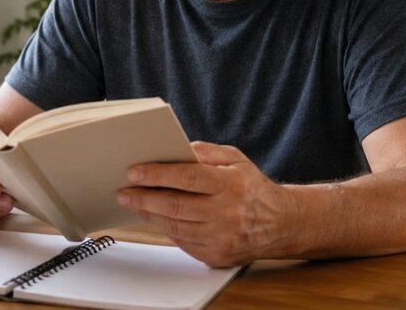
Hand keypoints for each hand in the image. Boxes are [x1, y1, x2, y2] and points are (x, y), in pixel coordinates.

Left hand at [116, 141, 297, 266]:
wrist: (281, 224)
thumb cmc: (253, 188)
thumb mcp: (236, 159)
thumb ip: (205, 152)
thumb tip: (174, 148)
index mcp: (231, 184)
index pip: (187, 178)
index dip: (157, 175)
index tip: (134, 172)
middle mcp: (226, 213)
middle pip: (175, 206)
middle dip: (143, 198)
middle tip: (124, 191)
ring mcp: (221, 238)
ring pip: (175, 227)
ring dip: (149, 215)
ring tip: (134, 203)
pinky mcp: (216, 255)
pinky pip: (183, 242)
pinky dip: (166, 229)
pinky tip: (155, 218)